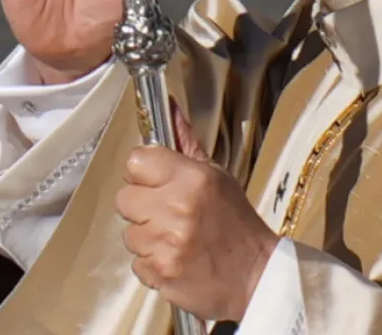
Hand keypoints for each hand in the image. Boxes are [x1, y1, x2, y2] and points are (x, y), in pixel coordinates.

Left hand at [117, 109, 277, 321]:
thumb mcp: (217, 176)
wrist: (256, 275)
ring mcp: (166, 243)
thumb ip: (185, 143)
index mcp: (190, 179)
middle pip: (124, 198)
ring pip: (129, 233)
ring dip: (148, 237)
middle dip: (142, 206)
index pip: (136, 161)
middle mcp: (175, 208)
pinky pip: (137, 263)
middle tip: (166, 213)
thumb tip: (168, 106)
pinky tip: (175, 259)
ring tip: (175, 239)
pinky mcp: (161, 273)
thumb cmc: (235, 223)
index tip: (156, 182)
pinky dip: (152, 264)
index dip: (143, 173)